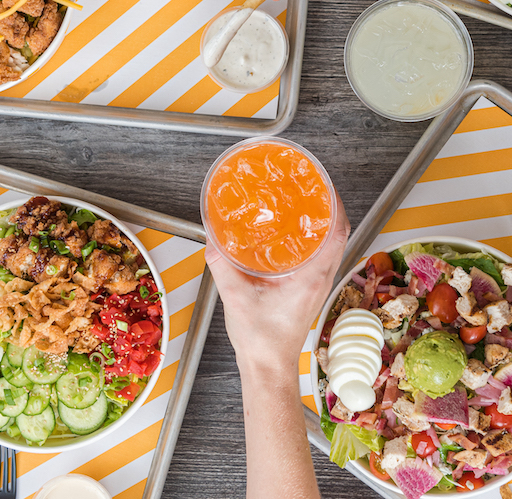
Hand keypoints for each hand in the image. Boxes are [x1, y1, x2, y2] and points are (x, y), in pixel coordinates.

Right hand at [205, 189, 349, 372]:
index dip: (335, 203)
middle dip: (328, 205)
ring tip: (303, 202)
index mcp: (312, 277)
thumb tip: (213, 238)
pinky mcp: (308, 289)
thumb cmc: (262, 341)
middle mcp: (320, 279)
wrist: (268, 368)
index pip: (338, 232)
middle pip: (338, 233)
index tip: (323, 183)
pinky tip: (291, 233)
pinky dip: (311, 237)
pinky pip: (318, 255)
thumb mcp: (236, 297)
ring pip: (330, 244)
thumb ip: (222, 265)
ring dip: (321, 221)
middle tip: (310, 184)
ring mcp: (317, 284)